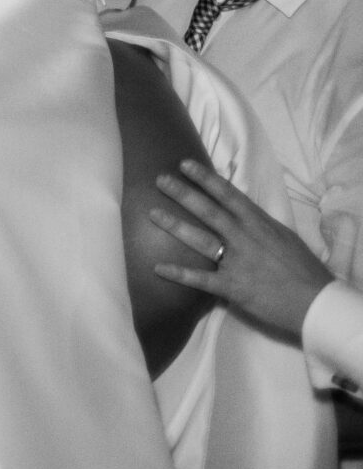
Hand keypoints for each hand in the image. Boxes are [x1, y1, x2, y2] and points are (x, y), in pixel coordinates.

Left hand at [149, 158, 332, 338]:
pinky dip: (178, 273)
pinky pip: (200, 278)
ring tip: (152, 213)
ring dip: (174, 226)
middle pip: (209, 211)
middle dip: (183, 194)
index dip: (205, 178)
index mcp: (259, 224)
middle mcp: (245, 238)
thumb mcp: (284, 237)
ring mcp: (236, 261)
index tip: (185, 164)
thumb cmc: (304, 270)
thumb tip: (242, 212)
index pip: (228, 195)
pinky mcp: (231, 286)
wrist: (315, 303)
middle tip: (160, 180)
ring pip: (200, 239)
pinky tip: (158, 267)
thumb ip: (259, 224)